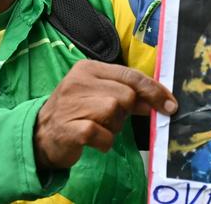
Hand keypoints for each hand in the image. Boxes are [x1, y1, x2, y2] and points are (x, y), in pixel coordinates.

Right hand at [33, 60, 176, 169]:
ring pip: (115, 112)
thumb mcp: (97, 93)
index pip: (130, 75)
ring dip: (114, 127)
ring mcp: (72, 104)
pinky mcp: (70, 128)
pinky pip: (103, 135)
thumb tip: (158, 99)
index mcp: (89, 68)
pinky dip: (104, 142)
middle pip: (125, 95)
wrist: (40, 134)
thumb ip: (125, 91)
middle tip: (112, 120)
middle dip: (126, 112)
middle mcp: (79, 82)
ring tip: (99, 128)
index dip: (154, 90)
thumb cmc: (75, 111)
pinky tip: (93, 141)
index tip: (170, 103)